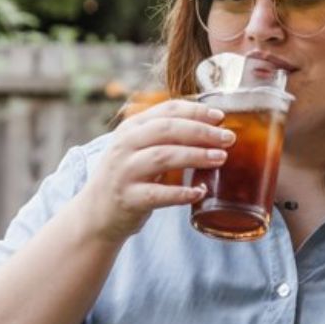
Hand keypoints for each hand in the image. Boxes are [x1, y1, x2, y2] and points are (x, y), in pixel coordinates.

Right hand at [82, 100, 235, 242]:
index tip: (220, 117)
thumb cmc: (128, 176)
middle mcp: (125, 145)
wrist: (96, 213)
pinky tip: (200, 192)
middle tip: (228, 138)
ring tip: (220, 158)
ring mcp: (124, 172)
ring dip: (196, 156)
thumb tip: (211, 127)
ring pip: (164, 156)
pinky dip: (181, 193)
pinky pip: (158, 194)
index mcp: (131, 128)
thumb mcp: (138, 148)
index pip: (167, 110)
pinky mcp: (128, 198)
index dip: (196, 111)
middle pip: (167, 129)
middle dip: (201, 131)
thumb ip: (165, 136)